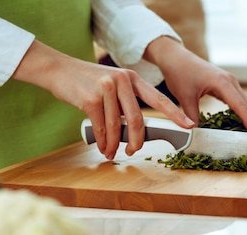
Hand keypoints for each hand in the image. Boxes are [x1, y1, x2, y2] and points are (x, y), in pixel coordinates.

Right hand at [12, 40, 194, 159]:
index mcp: (132, 78)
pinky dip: (103, 142)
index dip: (175, 113)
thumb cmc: (87, 82)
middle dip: (137, 140)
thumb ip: (125, 102)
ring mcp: (106, 89)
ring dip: (114, 144)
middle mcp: (122, 81)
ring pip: (117, 127)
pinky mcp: (90, 99)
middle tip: (134, 151)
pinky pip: (102, 128)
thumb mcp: (111, 84)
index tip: (189, 125)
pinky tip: (103, 147)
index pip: (158, 98)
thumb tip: (135, 131)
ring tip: (111, 152)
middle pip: (137, 119)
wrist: (58, 69)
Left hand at [144, 37, 246, 132]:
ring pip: (244, 102)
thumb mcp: (185, 97)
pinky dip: (241, 112)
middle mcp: (230, 81)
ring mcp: (229, 82)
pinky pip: (237, 100)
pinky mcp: (225, 84)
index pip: (240, 106)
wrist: (175, 57)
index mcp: (222, 82)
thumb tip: (196, 134)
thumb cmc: (179, 72)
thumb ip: (192, 116)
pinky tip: (241, 123)